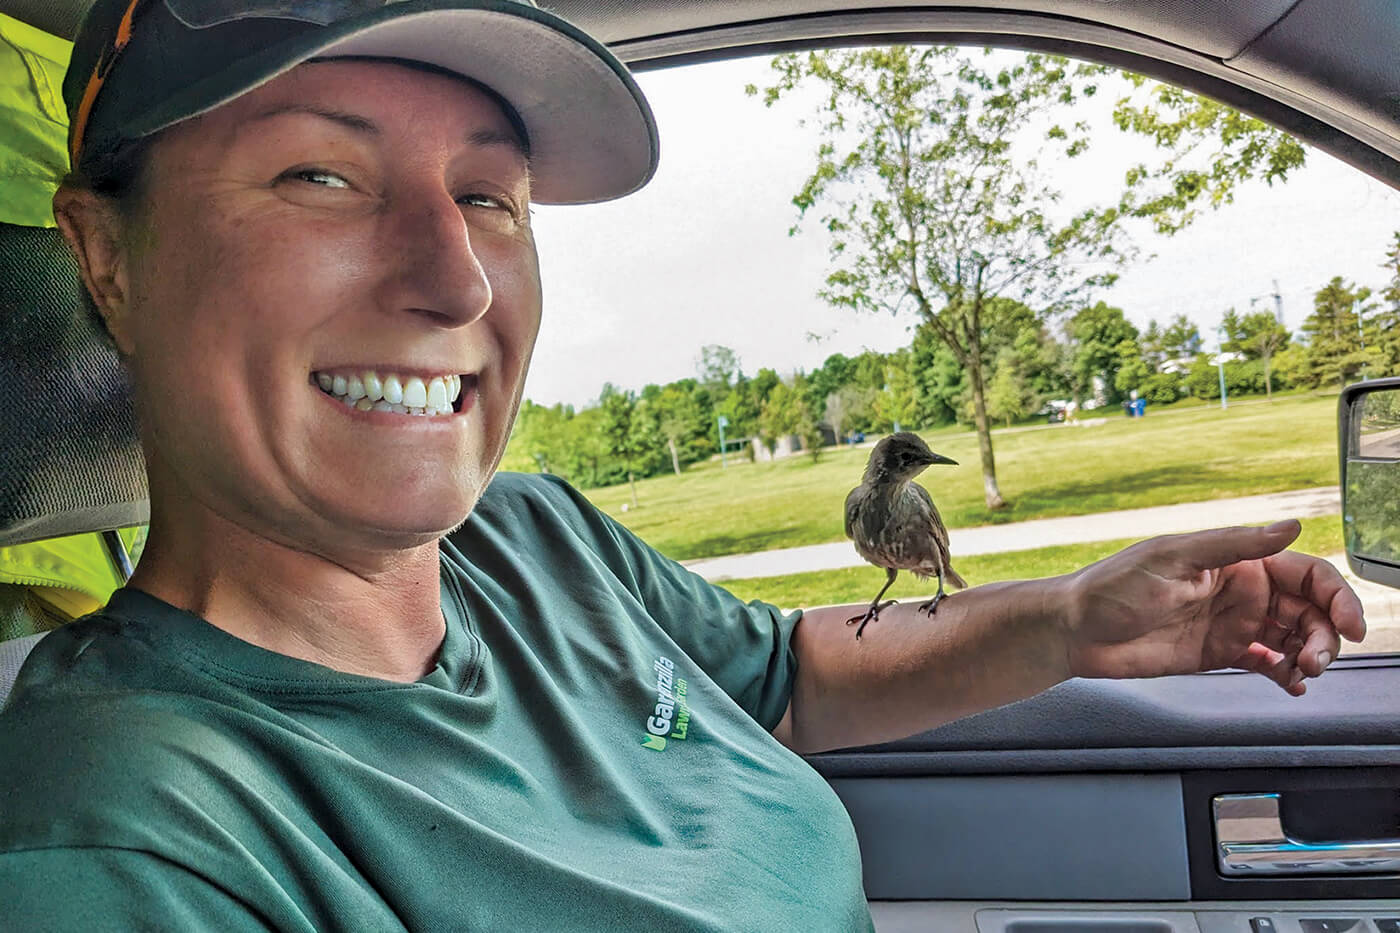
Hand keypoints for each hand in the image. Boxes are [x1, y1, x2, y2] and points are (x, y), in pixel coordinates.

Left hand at [1060, 520, 1366, 694]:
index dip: (1336, 596)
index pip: (1306, 573)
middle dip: (1325, 634)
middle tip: (1319, 659)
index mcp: (1235, 560)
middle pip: (1307, 609)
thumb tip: (1290, 526)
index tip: (1351, 625)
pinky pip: (1266, 662)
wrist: (1075, 631)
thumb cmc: (1112, 587)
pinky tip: (1293, 683)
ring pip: (1293, 637)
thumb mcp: (1174, 558)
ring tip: (1305, 672)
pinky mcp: (1217, 652)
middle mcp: (1239, 590)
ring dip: (1310, 654)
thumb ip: (1234, 545)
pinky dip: (1285, 673)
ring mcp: (1230, 622)